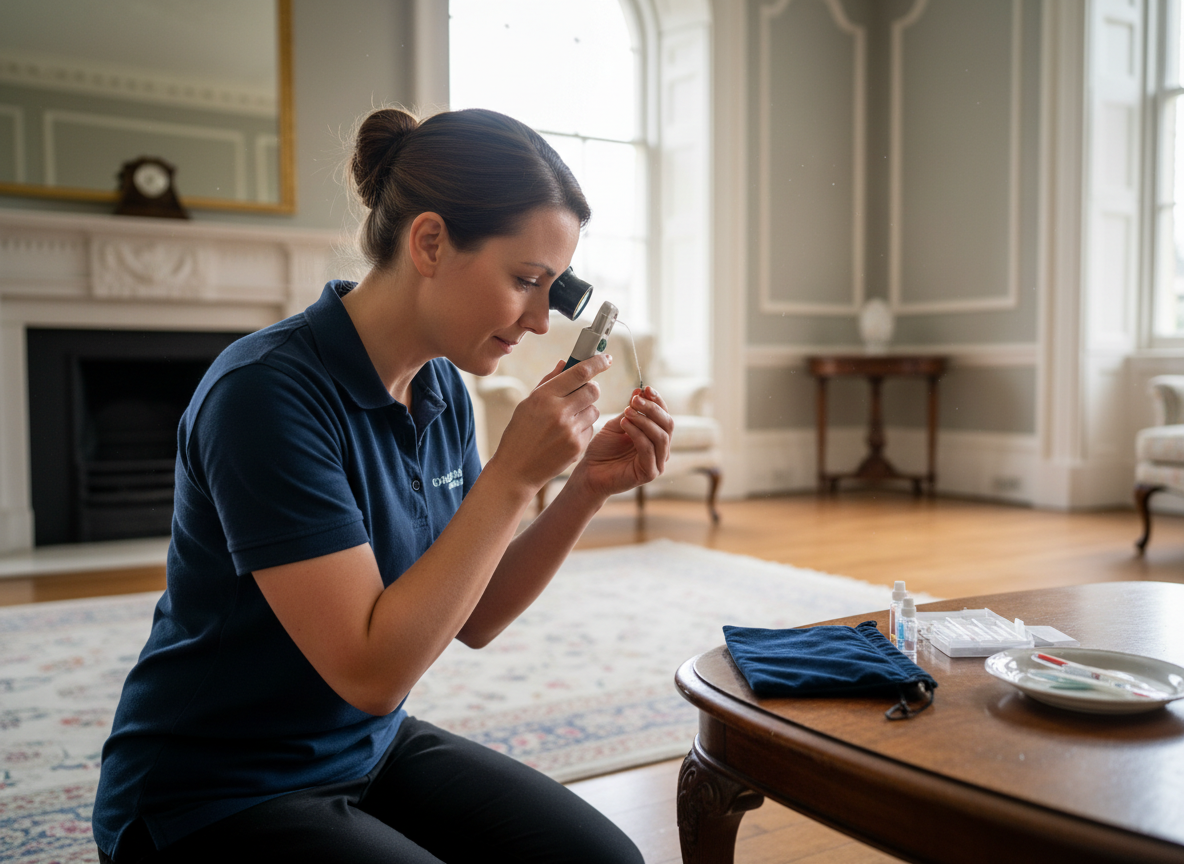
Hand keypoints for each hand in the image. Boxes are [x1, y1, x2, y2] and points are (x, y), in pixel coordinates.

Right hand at [488, 354, 611, 491]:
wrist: (517, 470)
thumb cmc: (520, 433)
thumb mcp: (527, 404)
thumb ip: (549, 382)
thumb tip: (566, 362)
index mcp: (544, 397)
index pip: (580, 372)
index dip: (597, 362)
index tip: (606, 358)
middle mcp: (559, 412)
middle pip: (593, 390)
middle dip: (591, 388)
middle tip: (584, 391)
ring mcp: (570, 431)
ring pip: (595, 410)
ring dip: (586, 410)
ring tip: (568, 418)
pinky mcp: (578, 446)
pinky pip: (591, 428)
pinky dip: (582, 428)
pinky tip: (565, 435)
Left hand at [571, 385, 672, 499]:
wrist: (589, 472)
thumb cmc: (603, 449)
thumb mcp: (618, 424)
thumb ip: (631, 411)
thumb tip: (640, 391)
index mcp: (656, 437)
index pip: (665, 416)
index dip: (658, 401)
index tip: (645, 388)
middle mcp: (662, 450)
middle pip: (668, 424)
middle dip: (652, 409)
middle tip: (635, 400)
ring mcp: (658, 463)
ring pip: (661, 436)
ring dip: (644, 420)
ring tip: (627, 412)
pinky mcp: (649, 473)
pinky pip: (648, 449)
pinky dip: (637, 434)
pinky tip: (624, 424)